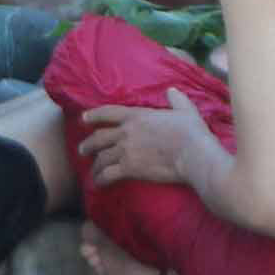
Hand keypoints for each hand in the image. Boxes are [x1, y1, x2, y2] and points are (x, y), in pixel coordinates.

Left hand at [80, 91, 212, 186]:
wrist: (193, 154)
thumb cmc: (191, 132)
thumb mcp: (185, 109)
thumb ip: (176, 99)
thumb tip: (171, 90)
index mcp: (137, 116)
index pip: (107, 113)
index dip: (93, 115)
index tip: (83, 119)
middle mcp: (126, 132)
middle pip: (98, 138)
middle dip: (88, 144)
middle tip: (82, 150)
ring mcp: (125, 151)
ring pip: (101, 158)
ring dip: (94, 165)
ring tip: (92, 171)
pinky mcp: (128, 169)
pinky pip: (107, 174)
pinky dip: (101, 179)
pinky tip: (99, 183)